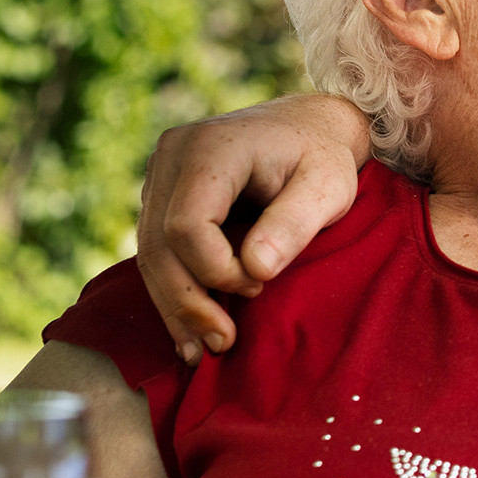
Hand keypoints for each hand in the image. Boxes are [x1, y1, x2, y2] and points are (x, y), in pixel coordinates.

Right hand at [137, 93, 371, 362]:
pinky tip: (190, 329)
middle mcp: (172, 154)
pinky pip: (155, 249)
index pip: (187, 225)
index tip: (259, 286)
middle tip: (221, 344)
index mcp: (212, 147)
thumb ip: (293, 224)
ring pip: (149, 253)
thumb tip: (255, 271)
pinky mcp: (160, 194)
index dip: (215, 269)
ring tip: (201, 350)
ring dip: (174, 305)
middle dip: (187, 301)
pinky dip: (173, 289)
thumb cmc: (323, 157)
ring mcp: (160, 174)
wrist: (308, 127)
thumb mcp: (328, 187)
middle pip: (158, 244)